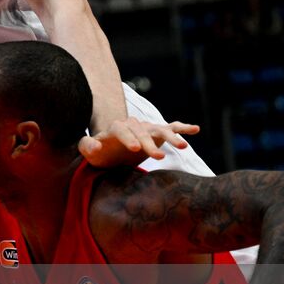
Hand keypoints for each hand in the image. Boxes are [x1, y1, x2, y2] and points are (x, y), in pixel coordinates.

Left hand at [79, 118, 198, 167]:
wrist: (110, 151)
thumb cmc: (99, 153)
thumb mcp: (89, 152)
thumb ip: (87, 146)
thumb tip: (97, 145)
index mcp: (115, 128)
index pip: (121, 129)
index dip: (128, 138)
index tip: (135, 149)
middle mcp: (132, 125)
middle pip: (142, 131)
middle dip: (150, 144)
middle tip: (159, 159)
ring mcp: (146, 128)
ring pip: (160, 129)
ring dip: (171, 136)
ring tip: (183, 147)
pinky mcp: (157, 133)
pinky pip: (171, 127)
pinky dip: (183, 128)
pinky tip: (196, 129)